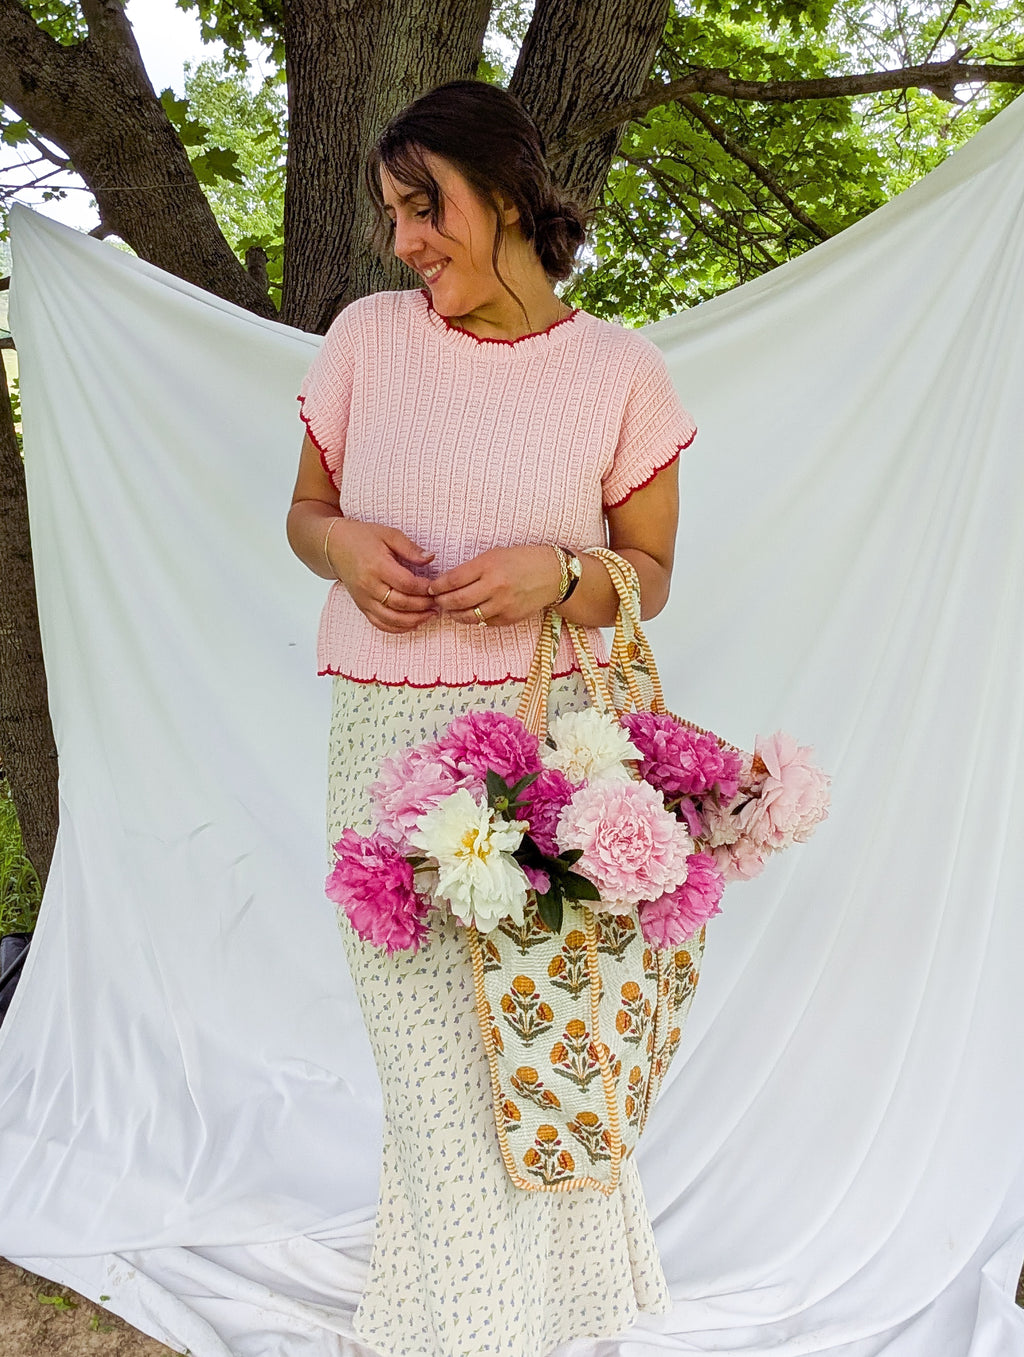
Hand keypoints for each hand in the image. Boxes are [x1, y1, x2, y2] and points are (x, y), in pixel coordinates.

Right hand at [328, 518, 438, 633]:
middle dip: (423, 605)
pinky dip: (398, 628)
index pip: (406, 584)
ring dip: (414, 620)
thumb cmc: (362, 538)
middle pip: (401, 603)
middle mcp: (369, 586)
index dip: (425, 588)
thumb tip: (430, 558)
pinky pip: (380, 624)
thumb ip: (410, 548)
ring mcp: (364, 599)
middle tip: (439, 602)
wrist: (335, 546)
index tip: (436, 586)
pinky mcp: (362, 606)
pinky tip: (413, 623)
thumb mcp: (389, 534)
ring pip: (392, 618)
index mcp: (377, 566)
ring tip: (430, 615)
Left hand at [427, 545, 562, 626]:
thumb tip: (447, 583)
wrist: (552, 574)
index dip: (438, 586)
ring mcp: (503, 605)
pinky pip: (483, 623)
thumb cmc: (521, 560)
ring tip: (450, 609)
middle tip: (437, 600)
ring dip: (454, 614)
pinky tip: (470, 612)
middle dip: (442, 602)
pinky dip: (473, 619)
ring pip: (468, 616)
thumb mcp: (494, 555)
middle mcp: (495, 586)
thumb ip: (472, 569)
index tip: (431, 587)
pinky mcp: (509, 618)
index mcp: (489, 565)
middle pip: (457, 601)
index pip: (453, 579)